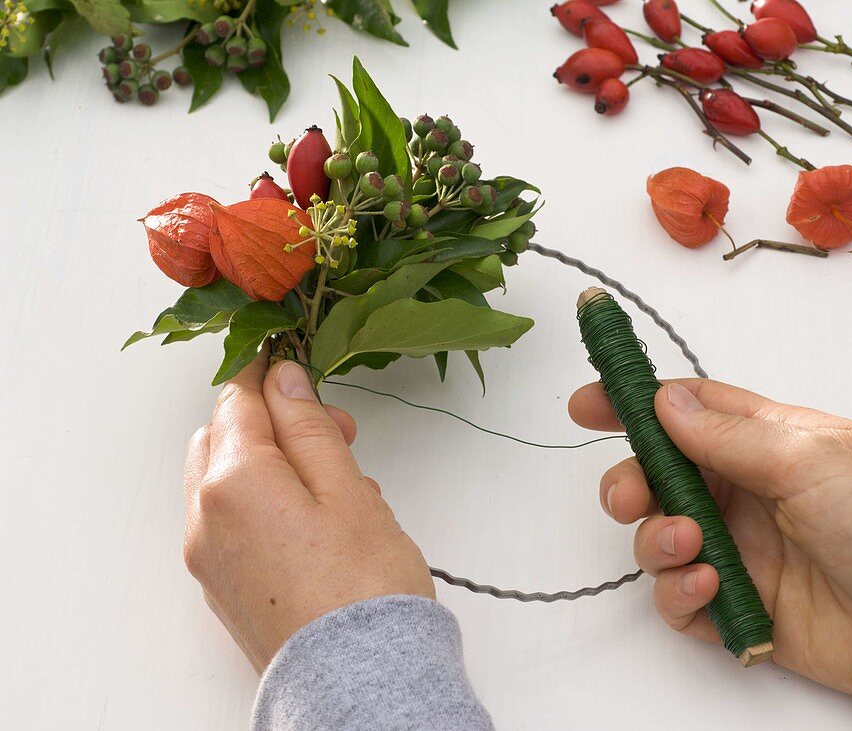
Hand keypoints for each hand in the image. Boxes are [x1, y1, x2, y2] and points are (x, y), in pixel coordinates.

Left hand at [183, 354, 433, 671]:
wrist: (358, 680)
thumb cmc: (363, 587)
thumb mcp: (348, 488)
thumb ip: (309, 427)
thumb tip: (283, 379)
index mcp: (233, 483)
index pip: (238, 401)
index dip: (269, 373)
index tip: (296, 360)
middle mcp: (205, 519)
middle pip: (221, 438)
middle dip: (272, 421)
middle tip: (334, 430)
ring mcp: (208, 558)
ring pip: (225, 480)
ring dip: (269, 461)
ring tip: (338, 481)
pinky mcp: (224, 588)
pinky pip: (231, 522)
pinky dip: (264, 502)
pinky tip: (318, 520)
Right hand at [569, 379, 851, 696]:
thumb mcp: (804, 455)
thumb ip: (726, 433)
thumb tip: (664, 399)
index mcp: (761, 442)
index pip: (684, 412)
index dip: (633, 404)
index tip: (587, 405)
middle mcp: (742, 493)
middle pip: (656, 479)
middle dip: (629, 484)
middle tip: (631, 496)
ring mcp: (738, 549)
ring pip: (658, 539)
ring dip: (656, 541)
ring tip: (692, 545)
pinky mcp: (738, 605)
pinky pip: (680, 599)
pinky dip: (680, 593)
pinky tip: (710, 585)